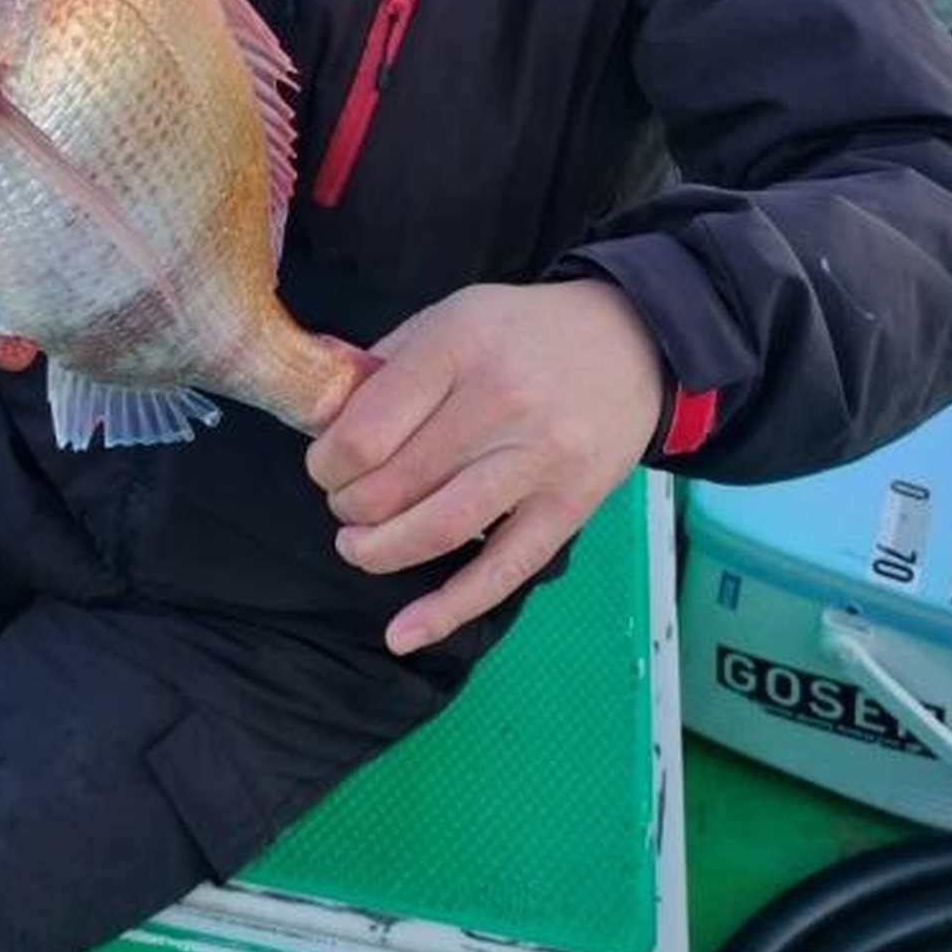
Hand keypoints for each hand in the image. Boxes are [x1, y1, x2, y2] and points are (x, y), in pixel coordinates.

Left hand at [302, 280, 667, 654]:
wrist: (632, 341)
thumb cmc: (523, 333)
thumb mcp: (449, 317)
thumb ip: (383, 366)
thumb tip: (318, 425)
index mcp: (459, 346)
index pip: (363, 432)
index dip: (327, 465)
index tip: (329, 467)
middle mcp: (501, 401)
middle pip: (392, 486)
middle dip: (349, 507)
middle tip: (348, 504)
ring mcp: (540, 458)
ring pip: (437, 530)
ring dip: (379, 551)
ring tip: (360, 547)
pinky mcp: (569, 505)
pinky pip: (501, 570)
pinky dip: (447, 610)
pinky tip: (403, 634)